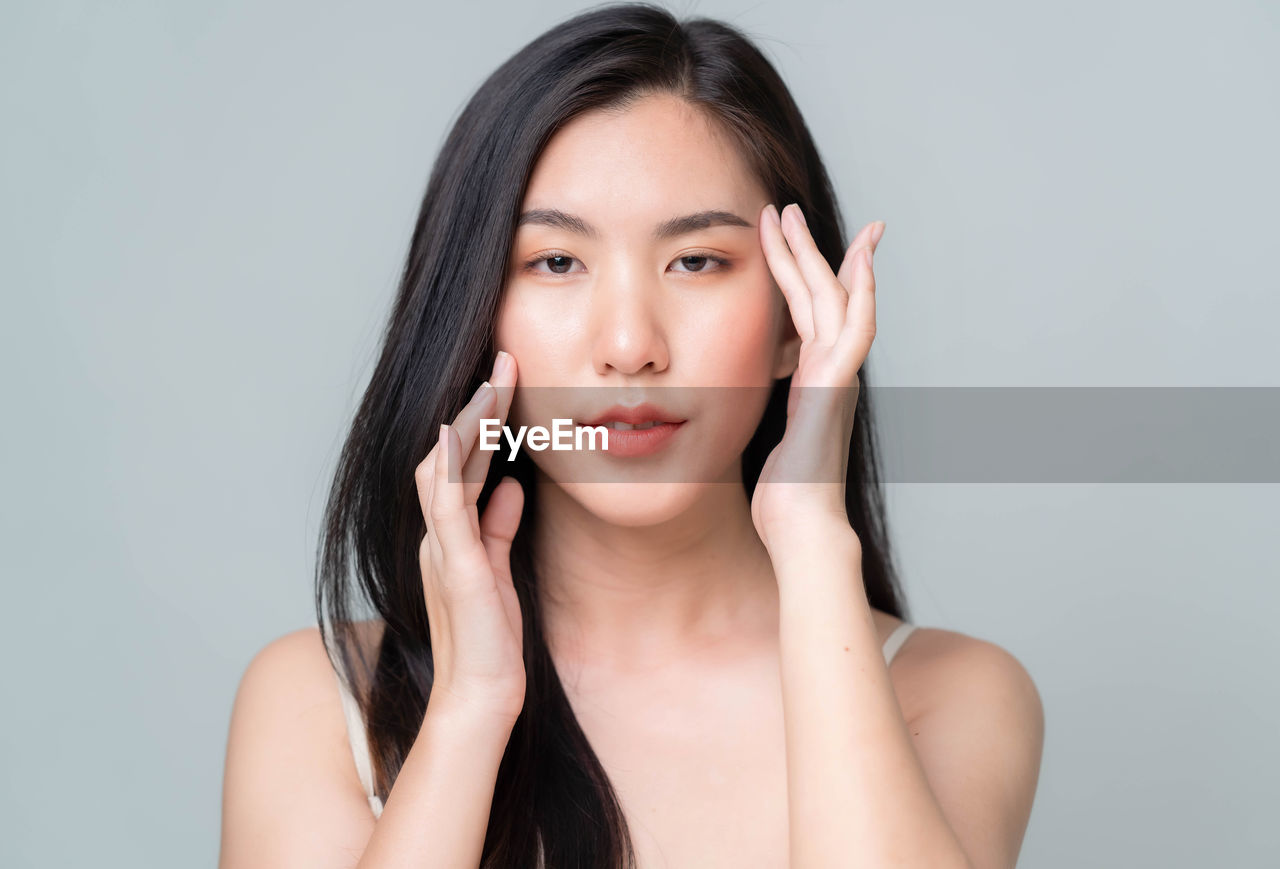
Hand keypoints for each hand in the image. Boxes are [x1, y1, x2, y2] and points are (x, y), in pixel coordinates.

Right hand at [414, 350, 526, 725]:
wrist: (483, 696)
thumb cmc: (492, 640)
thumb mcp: (499, 570)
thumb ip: (500, 527)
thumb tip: (513, 486)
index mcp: (452, 534)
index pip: (464, 462)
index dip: (483, 419)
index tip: (508, 379)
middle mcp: (440, 534)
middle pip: (450, 453)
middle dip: (477, 406)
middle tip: (505, 361)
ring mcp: (443, 548)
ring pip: (445, 469)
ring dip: (470, 424)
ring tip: (494, 383)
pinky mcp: (456, 568)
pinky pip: (447, 507)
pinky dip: (451, 468)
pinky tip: (459, 434)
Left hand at [750, 203, 883, 552]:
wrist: (802, 528)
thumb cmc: (783, 497)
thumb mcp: (766, 442)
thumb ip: (762, 415)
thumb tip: (734, 403)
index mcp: (810, 381)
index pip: (807, 313)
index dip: (799, 274)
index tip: (787, 240)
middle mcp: (829, 373)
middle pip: (821, 295)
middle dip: (805, 249)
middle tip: (787, 208)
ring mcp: (837, 378)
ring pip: (834, 300)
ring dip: (817, 255)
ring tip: (792, 216)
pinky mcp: (836, 387)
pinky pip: (854, 331)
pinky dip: (862, 294)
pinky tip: (859, 262)